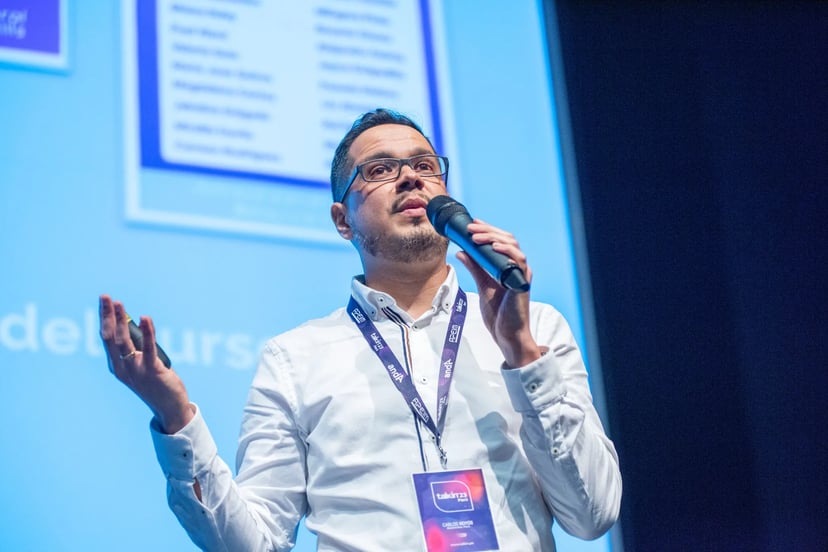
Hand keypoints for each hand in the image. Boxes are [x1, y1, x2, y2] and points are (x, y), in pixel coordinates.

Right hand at [99, 295, 192, 432]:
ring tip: (120, 304)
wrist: (169, 408)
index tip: (104, 302)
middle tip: (106, 297)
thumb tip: (137, 326)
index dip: (104, 319)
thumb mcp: (141, 365)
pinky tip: (145, 318)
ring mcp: (136, 370)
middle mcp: (122, 368)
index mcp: (117, 366)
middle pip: (110, 337)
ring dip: (121, 320)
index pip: (106, 338)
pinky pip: (148, 348)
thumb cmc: (156, 384)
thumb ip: (136, 350)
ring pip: (124, 341)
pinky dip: (147, 331)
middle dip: (108, 316)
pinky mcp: (152, 371)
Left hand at [455, 220, 543, 367]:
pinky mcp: (522, 282)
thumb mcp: (483, 285)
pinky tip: (494, 246)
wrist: (507, 335)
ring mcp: (521, 274)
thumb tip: (461, 252)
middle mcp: (517, 267)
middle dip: (488, 230)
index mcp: (508, 267)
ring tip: (477, 236)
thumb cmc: (499, 314)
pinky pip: (518, 260)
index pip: (501, 241)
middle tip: (471, 227)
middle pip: (507, 239)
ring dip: (494, 237)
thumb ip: (475, 268)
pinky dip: (507, 251)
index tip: (473, 224)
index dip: (488, 230)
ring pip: (513, 246)